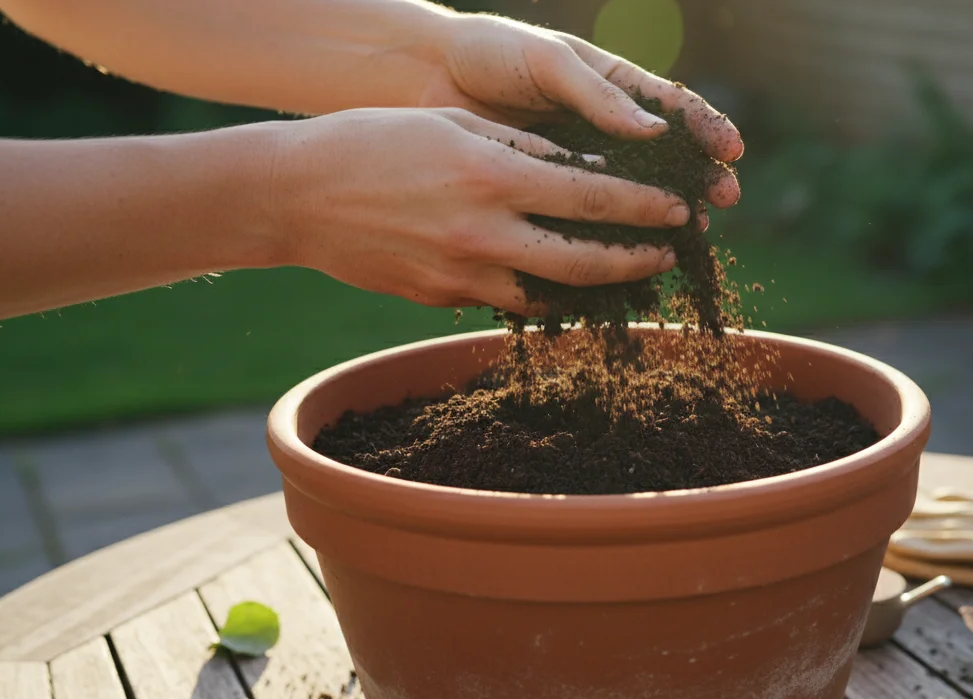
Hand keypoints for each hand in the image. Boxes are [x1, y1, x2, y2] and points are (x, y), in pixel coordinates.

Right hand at [272, 108, 689, 313]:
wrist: (296, 196)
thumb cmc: (374, 142)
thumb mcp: (453, 126)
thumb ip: (522, 150)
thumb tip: (583, 174)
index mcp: (491, 176)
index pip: (591, 199)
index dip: (643, 209)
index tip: (677, 211)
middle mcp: (482, 232)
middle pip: (584, 261)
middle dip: (635, 260)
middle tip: (665, 254)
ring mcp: (460, 274)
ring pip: (549, 294)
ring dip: (593, 287)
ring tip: (621, 274)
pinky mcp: (440, 298)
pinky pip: (503, 298)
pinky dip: (537, 292)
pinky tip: (555, 281)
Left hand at [417, 13, 742, 211]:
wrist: (426, 77)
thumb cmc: (491, 54)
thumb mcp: (548, 63)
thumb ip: (596, 95)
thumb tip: (655, 132)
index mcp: (613, 88)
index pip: (673, 109)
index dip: (707, 129)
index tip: (732, 151)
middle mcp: (605, 131)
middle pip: (665, 162)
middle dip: (698, 181)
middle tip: (722, 202)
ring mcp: (580, 167)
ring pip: (632, 199)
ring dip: (663, 219)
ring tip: (688, 237)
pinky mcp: (549, 198)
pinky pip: (586, 222)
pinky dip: (610, 241)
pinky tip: (629, 260)